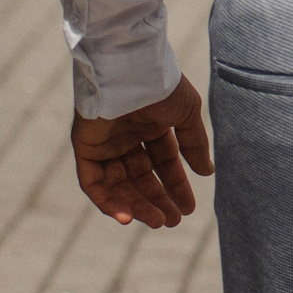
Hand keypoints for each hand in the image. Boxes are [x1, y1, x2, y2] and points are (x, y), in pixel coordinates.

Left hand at [72, 76, 214, 227]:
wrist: (132, 71)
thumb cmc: (162, 87)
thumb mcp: (187, 116)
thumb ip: (195, 145)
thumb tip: (207, 173)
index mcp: (151, 126)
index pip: (163, 163)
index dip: (176, 186)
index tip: (189, 208)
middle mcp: (127, 137)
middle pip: (141, 178)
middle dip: (157, 200)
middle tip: (172, 221)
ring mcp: (105, 143)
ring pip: (118, 184)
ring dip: (135, 205)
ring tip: (156, 221)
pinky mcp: (86, 148)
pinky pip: (93, 182)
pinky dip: (107, 201)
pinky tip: (127, 217)